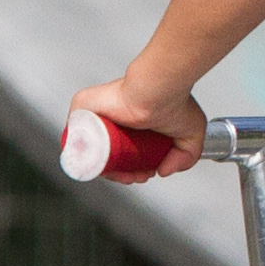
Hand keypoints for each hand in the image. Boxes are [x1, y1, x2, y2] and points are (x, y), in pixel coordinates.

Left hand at [67, 73, 203, 172]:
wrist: (158, 88)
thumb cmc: (175, 101)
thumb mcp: (191, 134)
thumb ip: (186, 156)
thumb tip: (164, 171)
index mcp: (133, 120)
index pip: (126, 150)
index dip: (134, 168)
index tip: (144, 174)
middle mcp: (114, 116)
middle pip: (109, 154)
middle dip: (122, 172)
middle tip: (135, 177)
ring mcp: (96, 113)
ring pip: (93, 150)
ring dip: (106, 169)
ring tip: (122, 175)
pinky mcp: (82, 108)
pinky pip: (74, 137)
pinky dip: (80, 154)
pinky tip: (99, 167)